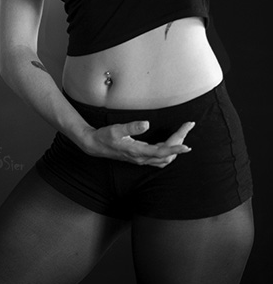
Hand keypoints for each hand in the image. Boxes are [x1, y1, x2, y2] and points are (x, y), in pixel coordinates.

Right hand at [79, 120, 194, 168]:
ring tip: (183, 133)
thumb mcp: (116, 129)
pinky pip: (160, 159)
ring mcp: (141, 159)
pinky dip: (169, 152)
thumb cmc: (105, 137)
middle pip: (167, 154)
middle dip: (180, 140)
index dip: (175, 149)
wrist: (95, 145)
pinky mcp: (140, 158)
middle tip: (188, 125)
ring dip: (175, 147)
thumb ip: (131, 127)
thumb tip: (147, 124)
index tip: (187, 146)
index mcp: (138, 151)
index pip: (162, 152)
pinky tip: (171, 145)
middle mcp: (142, 158)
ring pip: (165, 159)